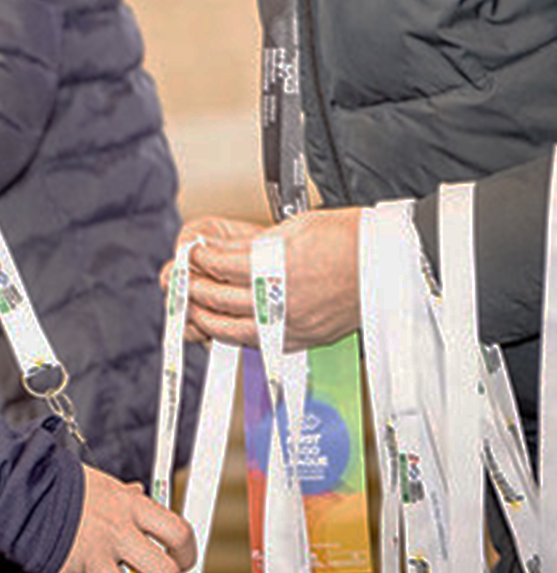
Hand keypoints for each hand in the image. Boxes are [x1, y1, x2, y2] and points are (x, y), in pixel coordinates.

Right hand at [53, 469, 195, 572]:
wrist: (21, 488)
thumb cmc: (61, 484)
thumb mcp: (103, 483)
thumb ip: (127, 496)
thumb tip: (141, 494)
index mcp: (129, 507)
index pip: (178, 534)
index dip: (186, 555)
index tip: (181, 563)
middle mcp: (116, 532)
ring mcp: (92, 556)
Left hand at [174, 208, 361, 348]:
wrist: (391, 264)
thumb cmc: (350, 240)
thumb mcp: (293, 229)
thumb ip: (251, 245)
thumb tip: (220, 250)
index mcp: (277, 266)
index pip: (219, 265)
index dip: (199, 257)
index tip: (192, 253)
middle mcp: (281, 299)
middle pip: (218, 298)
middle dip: (193, 287)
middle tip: (181, 278)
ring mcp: (293, 324)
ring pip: (232, 329)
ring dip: (206, 318)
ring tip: (194, 306)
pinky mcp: (304, 339)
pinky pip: (258, 343)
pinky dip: (237, 334)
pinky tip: (227, 325)